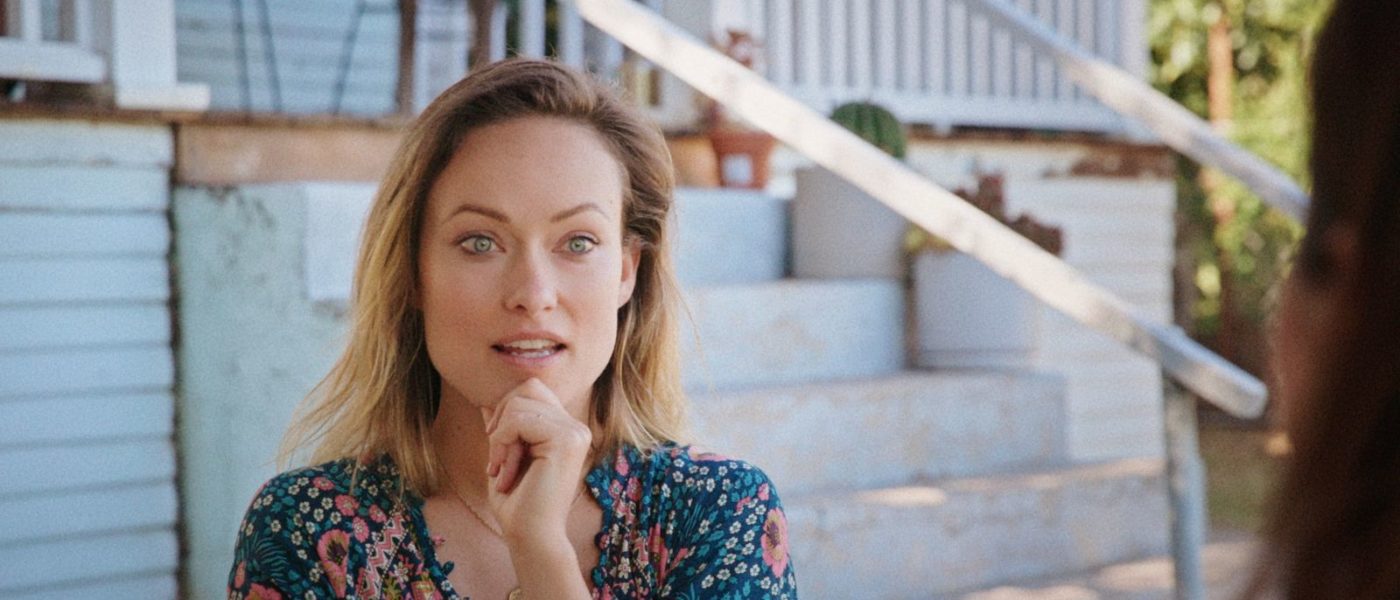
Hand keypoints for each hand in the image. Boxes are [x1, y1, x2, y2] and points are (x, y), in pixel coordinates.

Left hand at [480, 378, 592, 548]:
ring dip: (499, 437)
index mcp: (566, 428)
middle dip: (501, 418)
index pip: (533, 390)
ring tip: (501, 468)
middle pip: (527, 388)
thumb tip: (485, 401)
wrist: (530, 535)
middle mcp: (576, 427)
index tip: (496, 446)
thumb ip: (503, 428)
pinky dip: (501, 443)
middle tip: (496, 456)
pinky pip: (518, 420)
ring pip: (518, 404)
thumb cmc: (517, 502)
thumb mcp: (505, 455)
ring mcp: (575, 432)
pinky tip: (504, 470)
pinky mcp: (566, 440)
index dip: (506, 410)